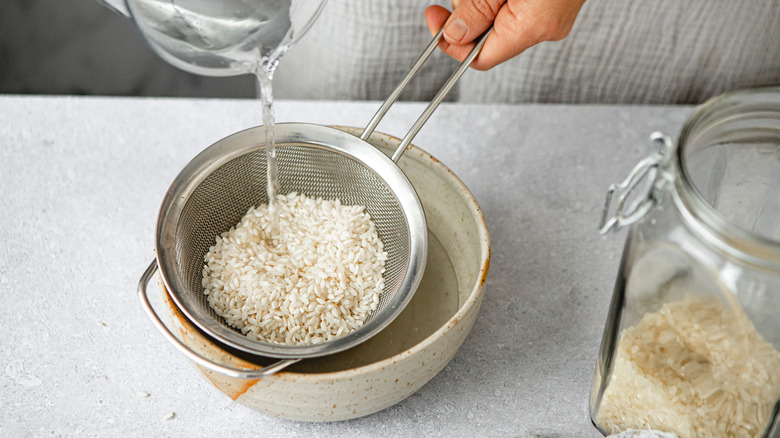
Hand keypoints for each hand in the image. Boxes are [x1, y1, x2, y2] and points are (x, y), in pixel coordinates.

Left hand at [425, 0, 585, 69]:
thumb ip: (477, 9)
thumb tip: (454, 33)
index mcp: (534, 26)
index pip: (481, 58)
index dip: (452, 43)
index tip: (434, 19)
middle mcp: (547, 27)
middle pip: (489, 36)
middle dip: (469, 12)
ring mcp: (553, 16)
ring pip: (500, 19)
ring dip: (484, 0)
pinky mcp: (553, 4)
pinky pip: (515, 7)